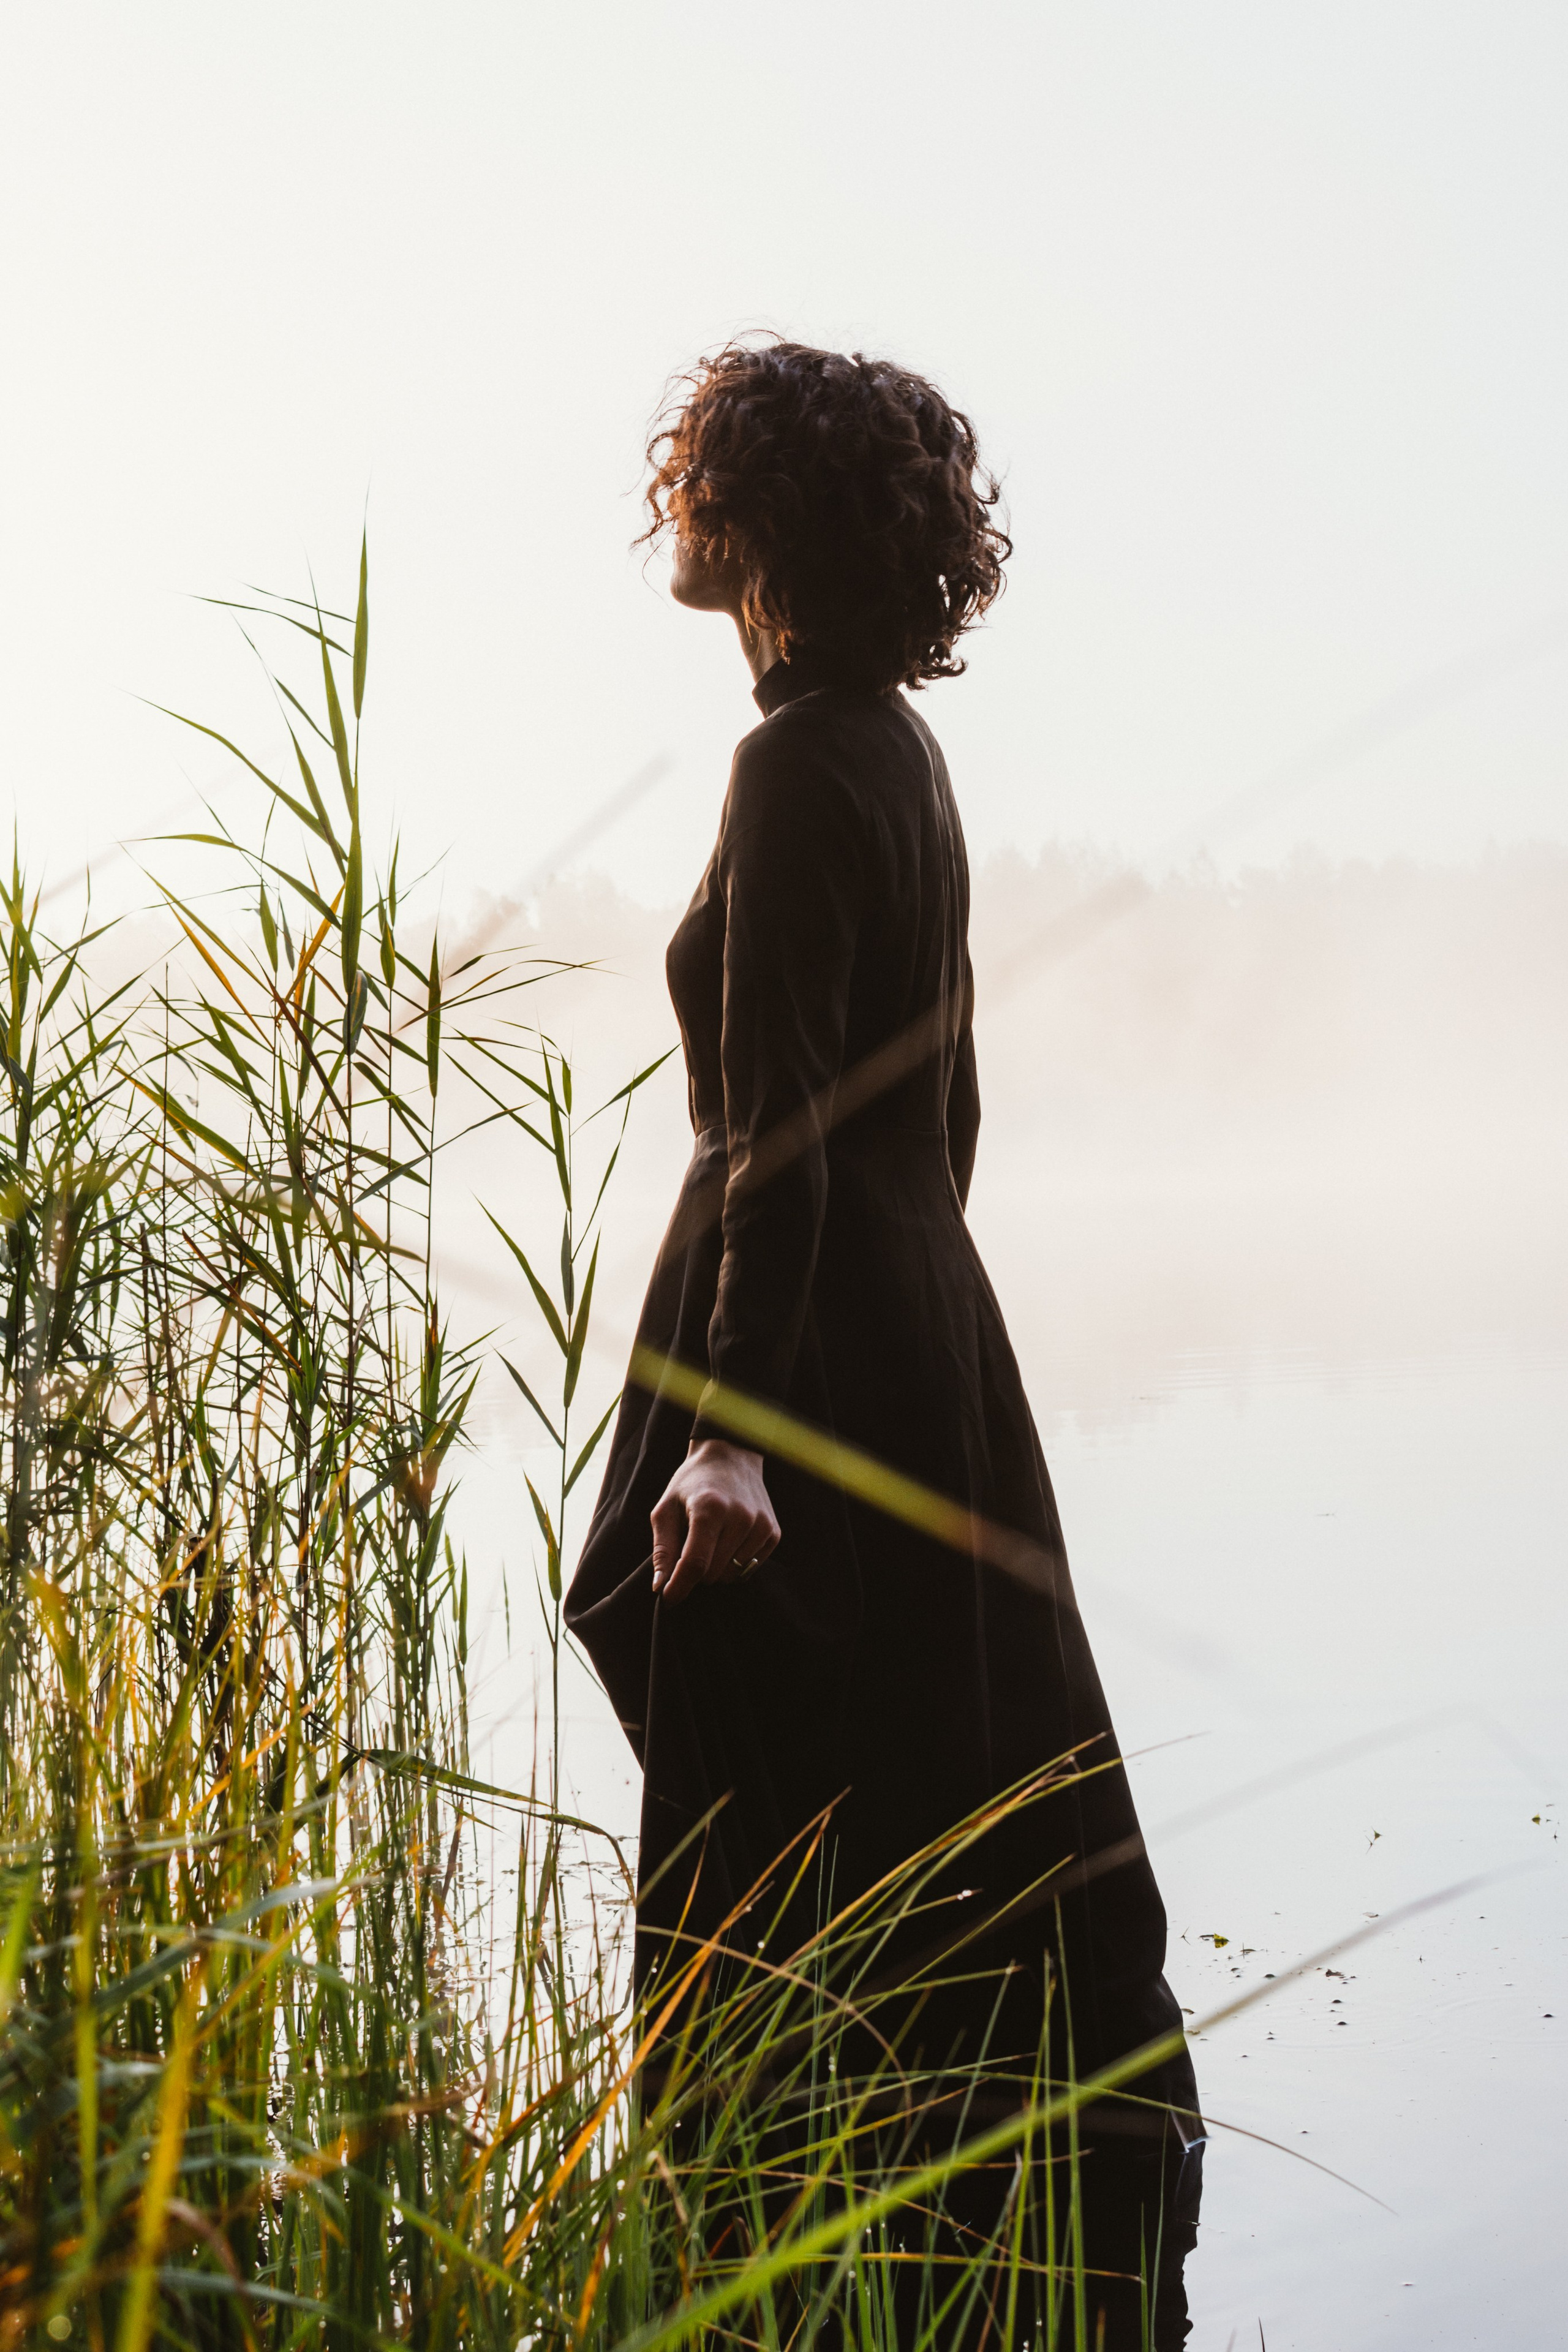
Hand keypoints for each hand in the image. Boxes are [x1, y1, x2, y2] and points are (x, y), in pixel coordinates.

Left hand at [650, 1439, 780, 1604]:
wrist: (731, 1456)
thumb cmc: (691, 1484)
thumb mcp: (666, 1508)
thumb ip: (663, 1549)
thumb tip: (661, 1587)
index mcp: (710, 1508)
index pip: (694, 1563)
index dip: (679, 1586)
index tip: (668, 1598)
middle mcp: (741, 1517)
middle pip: (712, 1573)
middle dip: (696, 1571)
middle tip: (691, 1546)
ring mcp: (761, 1525)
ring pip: (731, 1575)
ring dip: (716, 1568)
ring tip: (711, 1540)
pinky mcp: (773, 1532)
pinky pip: (749, 1569)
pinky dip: (734, 1563)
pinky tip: (729, 1540)